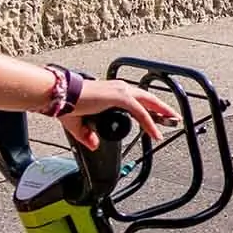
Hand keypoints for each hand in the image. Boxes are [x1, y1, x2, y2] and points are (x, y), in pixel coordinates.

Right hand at [60, 79, 175, 150]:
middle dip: (162, 108)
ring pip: (148, 102)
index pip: (137, 99)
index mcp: (112, 92)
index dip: (149, 108)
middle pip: (148, 98)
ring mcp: (121, 91)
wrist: (59, 96)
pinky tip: (155, 133)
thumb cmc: (67, 105)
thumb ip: (87, 135)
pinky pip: (140, 112)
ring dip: (162, 113)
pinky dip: (149, 123)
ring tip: (172, 121)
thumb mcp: (79, 124)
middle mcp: (120, 88)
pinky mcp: (120, 98)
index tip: (158, 117)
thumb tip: (93, 144)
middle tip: (173, 117)